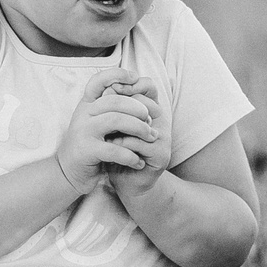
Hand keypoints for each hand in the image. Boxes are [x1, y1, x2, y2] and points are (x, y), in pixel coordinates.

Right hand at [54, 71, 157, 192]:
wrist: (69, 173)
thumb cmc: (91, 146)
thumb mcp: (99, 124)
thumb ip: (114, 111)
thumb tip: (145, 103)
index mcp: (87, 104)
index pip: (99, 80)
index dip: (117, 74)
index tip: (135, 78)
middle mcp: (83, 114)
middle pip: (115, 100)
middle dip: (138, 108)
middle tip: (151, 120)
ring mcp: (83, 131)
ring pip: (116, 120)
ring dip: (139, 128)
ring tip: (151, 137)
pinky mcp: (86, 150)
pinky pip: (114, 149)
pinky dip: (131, 156)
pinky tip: (138, 162)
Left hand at [105, 73, 173, 197]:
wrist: (125, 181)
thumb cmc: (117, 151)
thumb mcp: (113, 126)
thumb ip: (113, 108)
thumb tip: (107, 89)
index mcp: (151, 110)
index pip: (148, 86)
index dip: (131, 84)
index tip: (109, 89)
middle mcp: (161, 121)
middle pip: (144, 102)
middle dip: (121, 107)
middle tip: (102, 114)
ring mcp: (164, 138)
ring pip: (141, 123)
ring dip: (119, 129)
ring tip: (106, 136)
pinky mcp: (162, 155)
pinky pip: (140, 144)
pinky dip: (122, 145)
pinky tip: (112, 149)